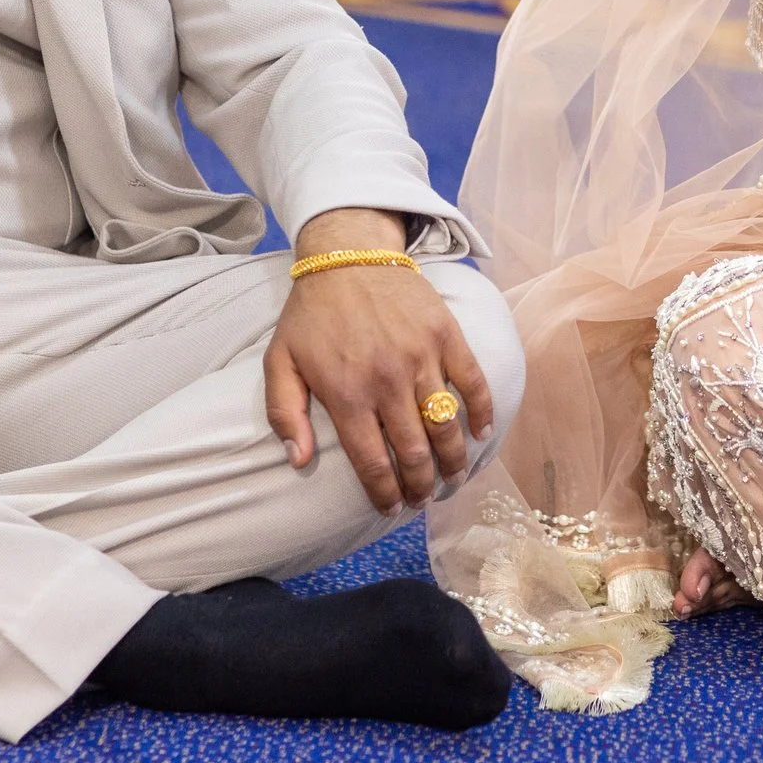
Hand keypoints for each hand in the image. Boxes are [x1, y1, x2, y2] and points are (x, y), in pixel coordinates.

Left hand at [263, 209, 494, 512]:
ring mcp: (421, 358)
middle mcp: (387, 382)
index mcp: (347, 395)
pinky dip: (482, 412)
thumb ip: (285, 414)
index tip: (393, 509)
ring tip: (451, 478)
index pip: (373, 463)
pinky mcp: (446, 336)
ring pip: (446, 426)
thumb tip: (299, 462)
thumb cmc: (311, 314)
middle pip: (414, 453)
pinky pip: (472, 382)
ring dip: (452, 460)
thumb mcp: (279, 362)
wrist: (347, 254)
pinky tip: (481, 433)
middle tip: (423, 499)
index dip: (386, 494)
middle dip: (421, 486)